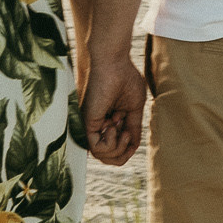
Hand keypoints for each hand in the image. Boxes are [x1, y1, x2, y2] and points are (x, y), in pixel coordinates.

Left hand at [83, 52, 146, 168]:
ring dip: (118, 148)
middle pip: (109, 158)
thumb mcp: (135, 109)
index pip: (116, 150)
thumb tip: (133, 148)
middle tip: (125, 132)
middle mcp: (98, 127)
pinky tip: (113, 126)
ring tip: (120, 129)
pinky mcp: (88, 123)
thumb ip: (133, 128)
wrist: (115, 64)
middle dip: (123, 153)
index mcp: (109, 123)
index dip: (127, 149)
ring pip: (103, 156)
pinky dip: (110, 144)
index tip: (129, 132)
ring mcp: (92, 126)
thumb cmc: (125, 79)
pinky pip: (97, 149)